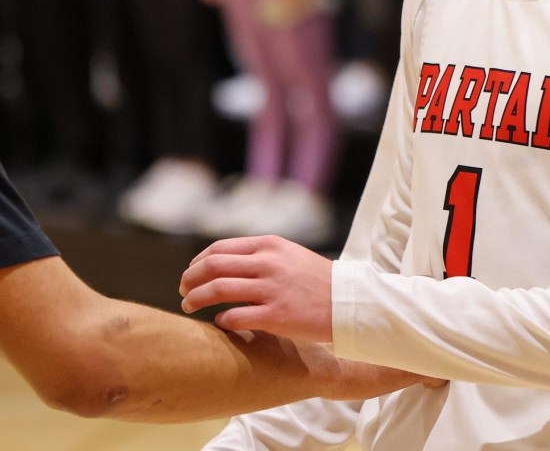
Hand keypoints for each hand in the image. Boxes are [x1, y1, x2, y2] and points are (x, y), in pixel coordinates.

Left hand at [179, 235, 332, 342]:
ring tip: (188, 307)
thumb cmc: (315, 279)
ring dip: (196, 299)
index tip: (190, 274)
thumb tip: (222, 263)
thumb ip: (259, 255)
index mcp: (269, 245)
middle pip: (213, 266)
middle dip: (190, 280)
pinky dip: (221, 319)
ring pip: (218, 290)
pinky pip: (235, 317)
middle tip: (182, 292)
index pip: (219, 248)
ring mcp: (270, 289)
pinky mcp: (275, 316)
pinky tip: (219, 322)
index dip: (198, 262)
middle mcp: (267, 263)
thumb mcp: (288, 255)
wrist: (347, 301)